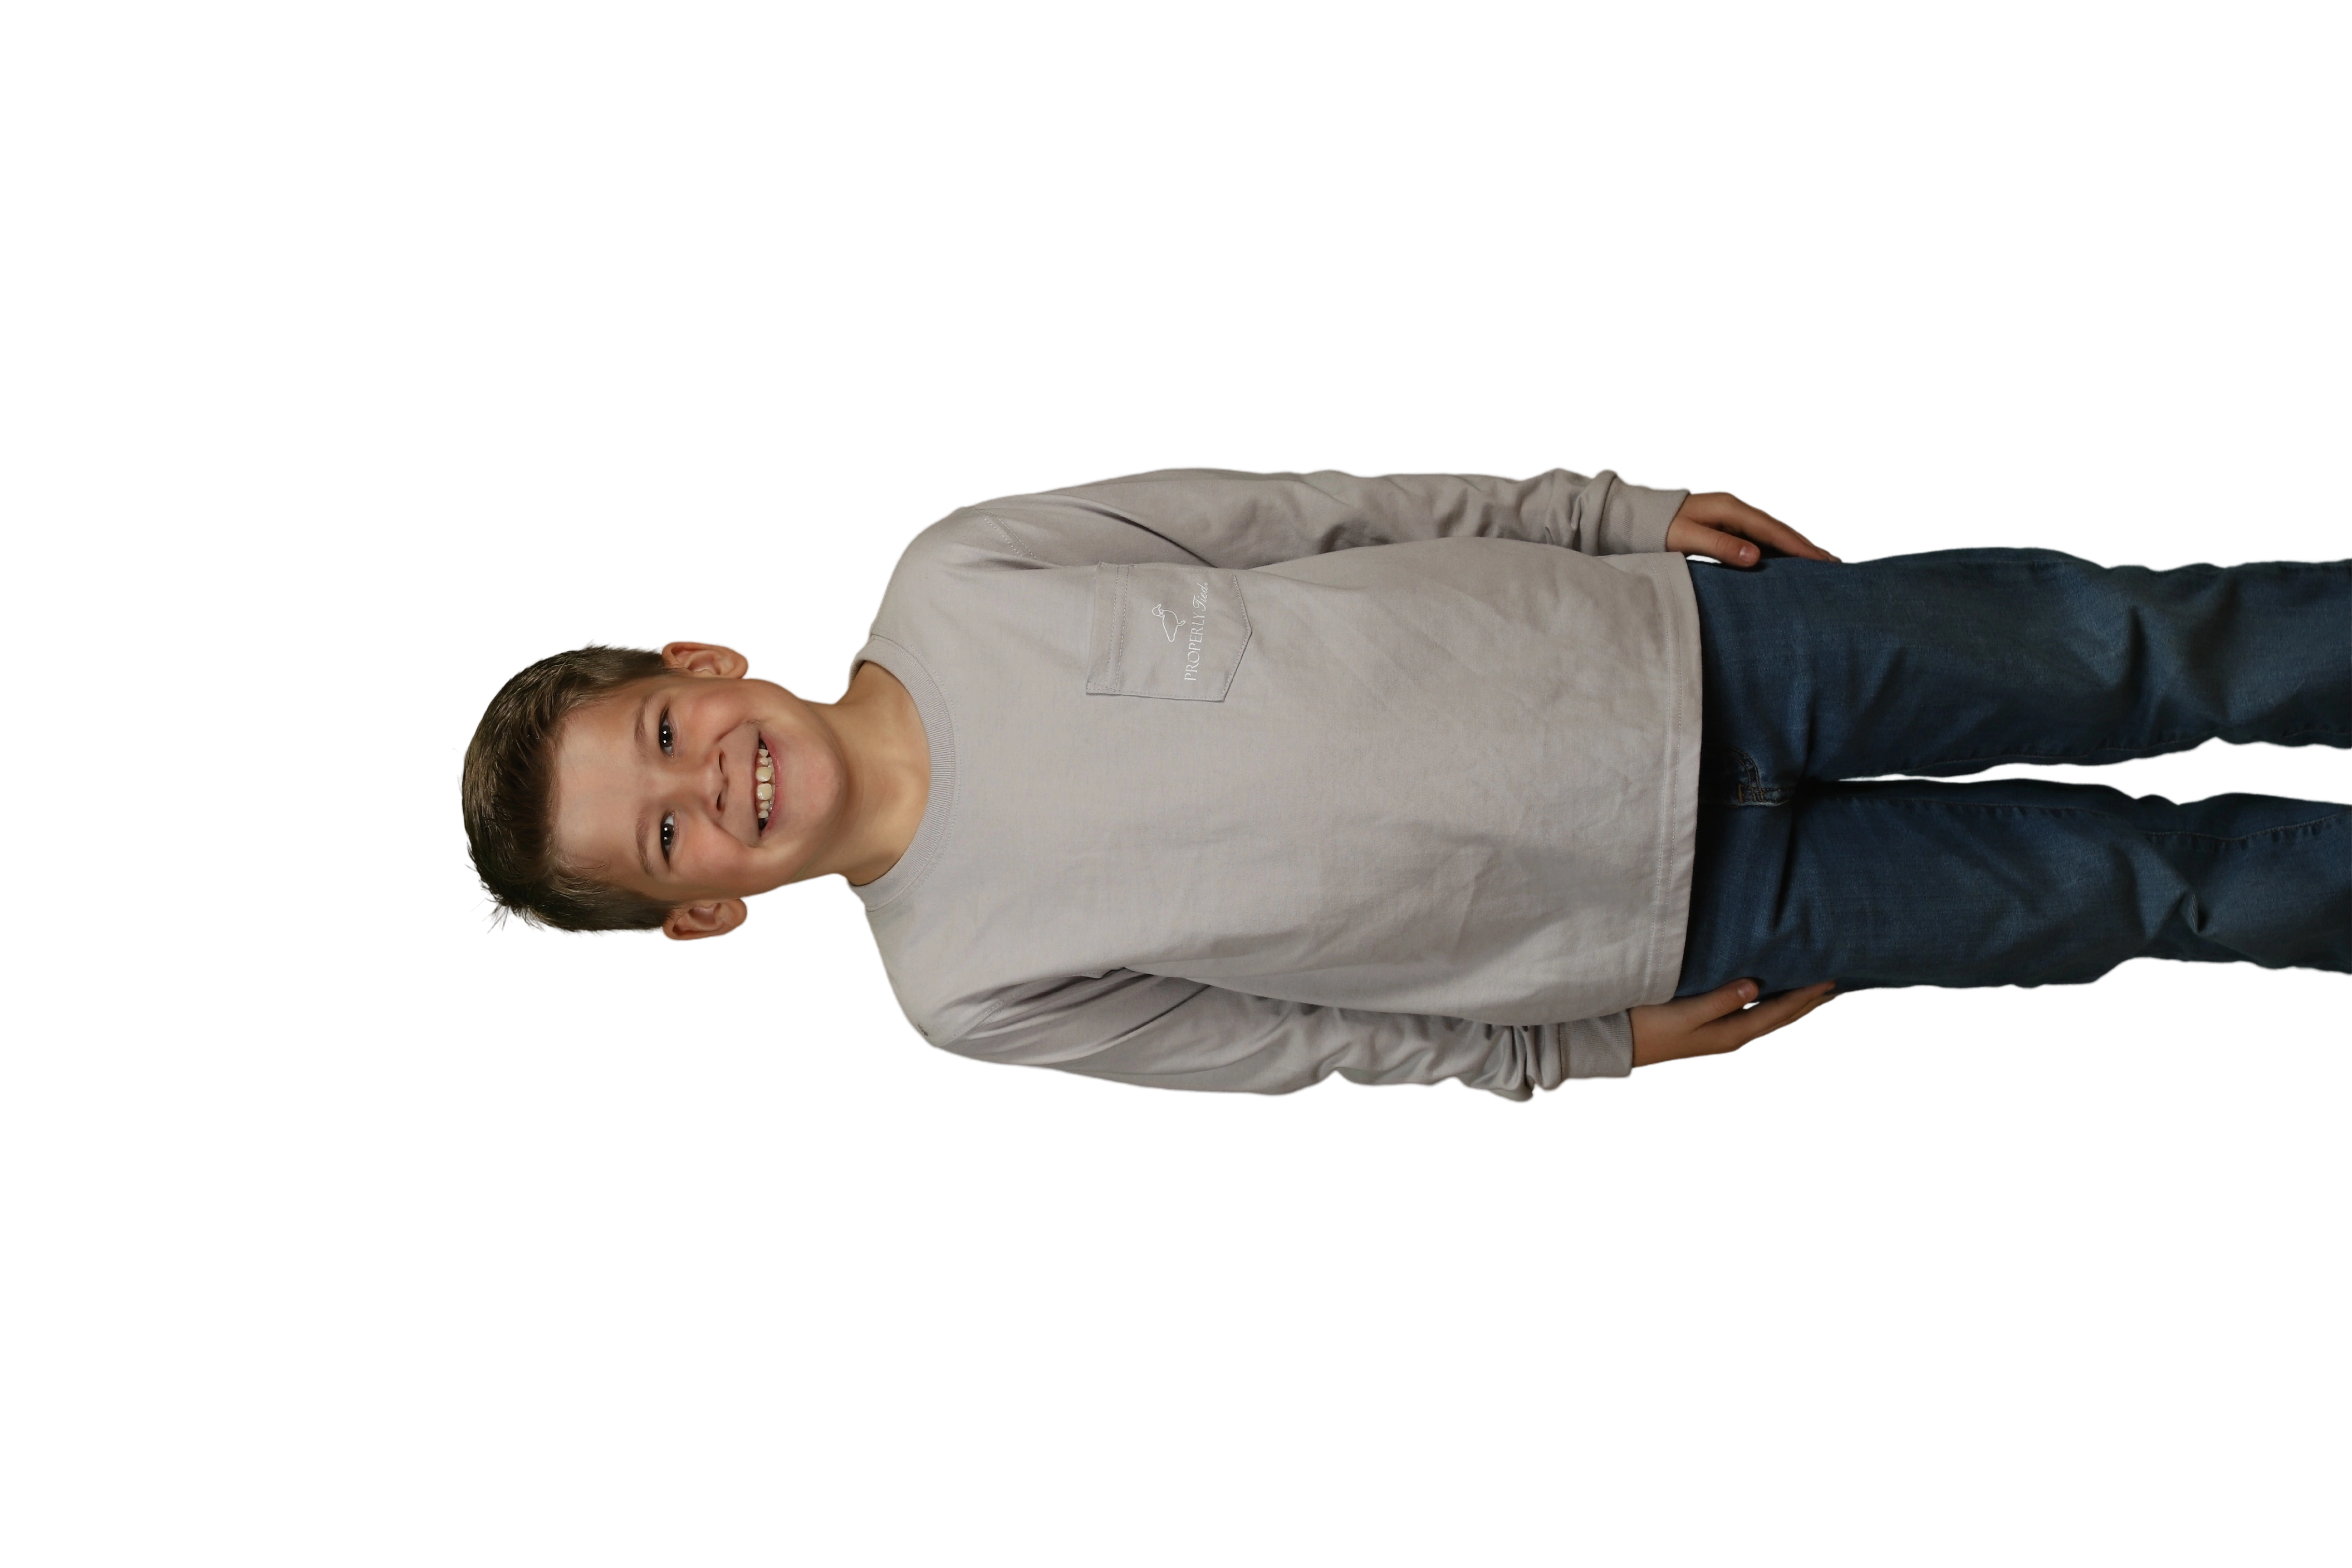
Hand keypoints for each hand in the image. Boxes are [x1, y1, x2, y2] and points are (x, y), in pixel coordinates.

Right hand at [1630, 978, 1840, 1069]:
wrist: (1621, 1044)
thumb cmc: (1649, 1025)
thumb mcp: (1684, 1012)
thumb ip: (1720, 999)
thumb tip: (1755, 986)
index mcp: (1730, 1031)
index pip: (1778, 1010)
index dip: (1804, 994)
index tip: (1828, 978)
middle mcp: (1732, 1034)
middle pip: (1780, 1016)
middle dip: (1806, 999)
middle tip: (1832, 982)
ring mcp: (1722, 1033)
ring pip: (1768, 1016)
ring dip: (1791, 1003)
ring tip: (1810, 990)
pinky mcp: (1711, 1027)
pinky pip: (1753, 1014)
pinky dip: (1770, 1004)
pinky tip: (1768, 996)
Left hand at [1664, 489, 1840, 566]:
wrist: (1639, 515)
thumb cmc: (1660, 528)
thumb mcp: (1686, 537)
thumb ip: (1720, 546)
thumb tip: (1756, 556)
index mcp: (1731, 509)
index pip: (1774, 531)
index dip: (1801, 548)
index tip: (1824, 563)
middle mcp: (1738, 508)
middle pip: (1781, 529)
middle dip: (1808, 547)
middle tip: (1836, 567)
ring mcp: (1735, 515)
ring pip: (1774, 533)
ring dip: (1797, 548)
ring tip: (1821, 565)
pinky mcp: (1730, 524)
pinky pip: (1762, 536)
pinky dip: (1780, 547)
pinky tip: (1791, 561)